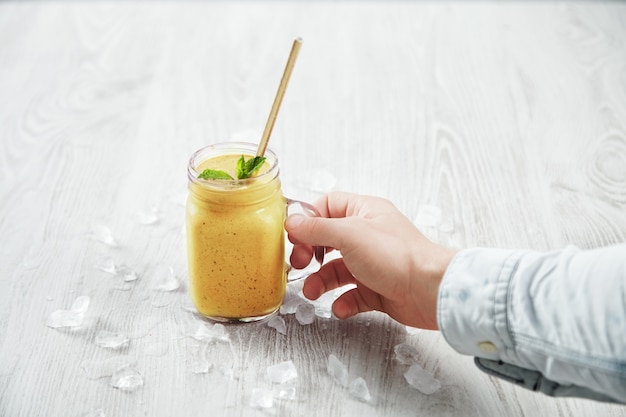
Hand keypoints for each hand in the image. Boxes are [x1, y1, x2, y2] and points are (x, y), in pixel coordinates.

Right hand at [285, 192, 456, 329]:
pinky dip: (342, 302)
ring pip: (337, 270)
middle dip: (311, 254)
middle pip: (328, 241)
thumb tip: (292, 222)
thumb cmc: (397, 256)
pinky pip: (352, 295)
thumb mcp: (349, 234)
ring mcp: (373, 263)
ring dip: (321, 282)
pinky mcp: (378, 289)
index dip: (308, 220)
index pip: (328, 206)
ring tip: (313, 292)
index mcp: (364, 212)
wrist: (430, 291)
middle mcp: (368, 235)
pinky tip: (341, 306)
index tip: (294, 237)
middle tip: (301, 264)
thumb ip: (317, 228)